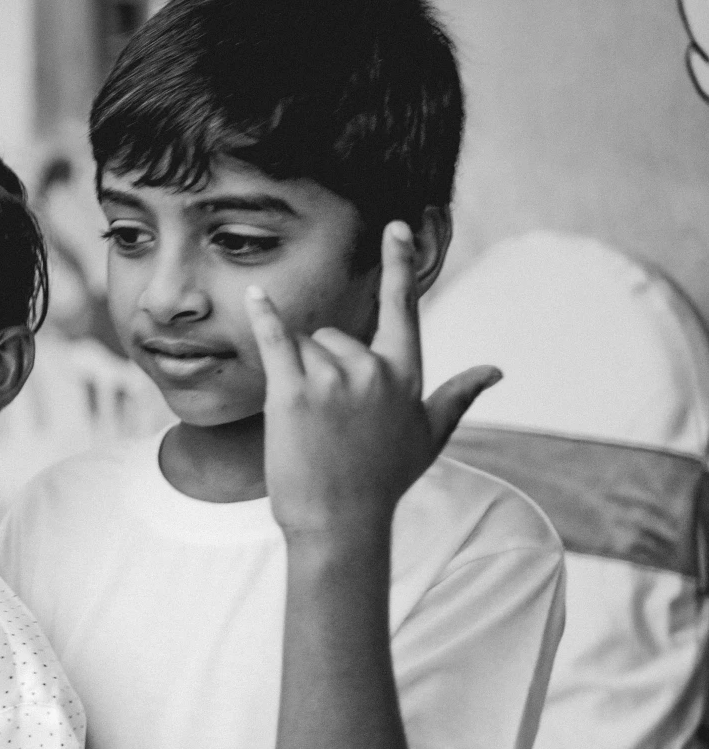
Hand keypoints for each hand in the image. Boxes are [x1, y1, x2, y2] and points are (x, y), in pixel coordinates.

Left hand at [245, 221, 497, 538]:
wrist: (340, 522)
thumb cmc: (383, 480)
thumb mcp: (429, 436)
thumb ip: (459, 395)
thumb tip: (496, 370)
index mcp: (406, 374)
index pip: (404, 308)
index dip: (399, 265)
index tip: (395, 226)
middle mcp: (374, 369)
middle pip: (333, 335)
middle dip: (323, 365)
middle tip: (329, 419)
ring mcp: (335, 379)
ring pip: (303, 348)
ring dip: (299, 377)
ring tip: (312, 425)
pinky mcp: (294, 391)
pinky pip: (276, 342)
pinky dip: (263, 318)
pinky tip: (254, 295)